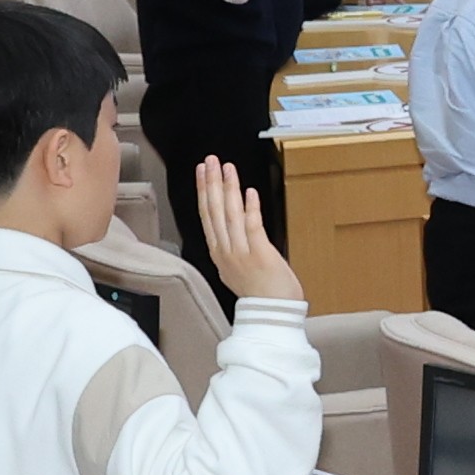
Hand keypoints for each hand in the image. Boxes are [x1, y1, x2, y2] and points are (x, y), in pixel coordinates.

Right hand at [192, 155, 300, 310]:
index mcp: (220, 253)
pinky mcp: (259, 254)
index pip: (207, 216)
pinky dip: (249, 208)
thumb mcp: (237, 269)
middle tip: (210, 161)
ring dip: (228, 189)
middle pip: (214, 211)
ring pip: (230, 215)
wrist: (271, 314)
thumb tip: (235, 228)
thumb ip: (233, 248)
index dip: (204, 192)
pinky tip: (249, 191)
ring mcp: (241, 252)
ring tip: (227, 168)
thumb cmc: (260, 293)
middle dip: (210, 183)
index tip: (202, 172)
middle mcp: (226, 251)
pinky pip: (252, 226)